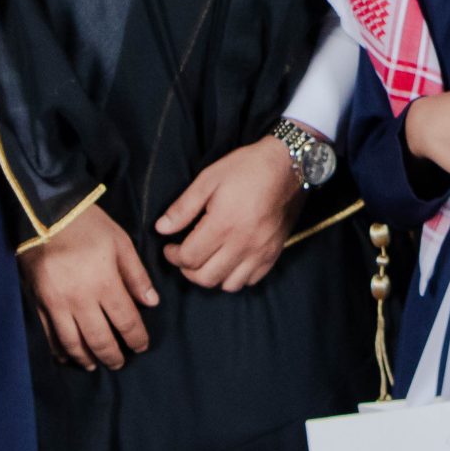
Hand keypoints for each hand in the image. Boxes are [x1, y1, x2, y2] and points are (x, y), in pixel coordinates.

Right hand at [17, 201, 159, 370]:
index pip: (126, 321)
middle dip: (113, 356)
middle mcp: (81, 299)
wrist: (45, 213)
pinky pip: (49, 334)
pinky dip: (59, 349)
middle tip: (120, 363)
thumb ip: (136, 275)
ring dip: (86, 358)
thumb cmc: (88, 224)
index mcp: (105, 283)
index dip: (137, 338)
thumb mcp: (121, 242)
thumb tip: (151, 302)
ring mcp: (56, 304)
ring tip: (94, 365)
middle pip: (100, 339)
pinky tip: (66, 356)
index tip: (141, 346)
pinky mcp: (39, 302)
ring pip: (73, 343)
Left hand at [157, 135, 301, 292]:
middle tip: (183, 256)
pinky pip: (251, 281)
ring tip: (206, 260)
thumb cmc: (246, 168)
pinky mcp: (273, 253)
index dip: (173, 256)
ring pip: (228, 285)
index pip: (189, 258)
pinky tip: (229, 261)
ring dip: (212, 277)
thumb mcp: (209, 178)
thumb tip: (161, 228)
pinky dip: (236, 277)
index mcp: (223, 224)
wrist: (288, 166)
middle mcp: (243, 243)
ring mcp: (260, 251)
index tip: (169, 247)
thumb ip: (183, 207)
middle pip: (206, 278)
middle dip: (187, 271)